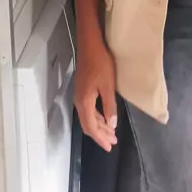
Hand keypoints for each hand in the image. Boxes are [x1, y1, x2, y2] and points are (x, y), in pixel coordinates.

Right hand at [75, 36, 117, 151]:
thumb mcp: (108, 85)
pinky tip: (105, 117)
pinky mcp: (82, 89)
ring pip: (88, 117)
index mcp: (85, 102)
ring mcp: (79, 95)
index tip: (109, 147)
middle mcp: (79, 101)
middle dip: (100, 135)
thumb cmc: (101, 62)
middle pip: (88, 124)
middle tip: (112, 143)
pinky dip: (97, 117)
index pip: (91, 127)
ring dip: (99, 126)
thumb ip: (109, 105)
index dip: (100, 138)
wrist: (90, 44)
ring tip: (111, 133)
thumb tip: (111, 125)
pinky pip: (88, 110)